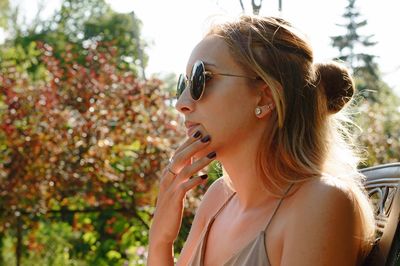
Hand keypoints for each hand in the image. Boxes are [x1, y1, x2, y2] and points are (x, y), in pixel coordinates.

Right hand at [149, 130, 216, 245]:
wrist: (161, 229)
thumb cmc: (171, 206)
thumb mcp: (176, 187)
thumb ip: (182, 172)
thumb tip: (193, 157)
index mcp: (167, 173)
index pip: (178, 152)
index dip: (189, 141)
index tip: (200, 131)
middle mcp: (167, 177)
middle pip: (181, 157)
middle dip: (195, 146)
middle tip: (208, 136)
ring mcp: (170, 188)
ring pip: (185, 170)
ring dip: (200, 161)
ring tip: (213, 154)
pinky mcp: (174, 199)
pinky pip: (185, 186)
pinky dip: (195, 180)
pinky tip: (205, 177)